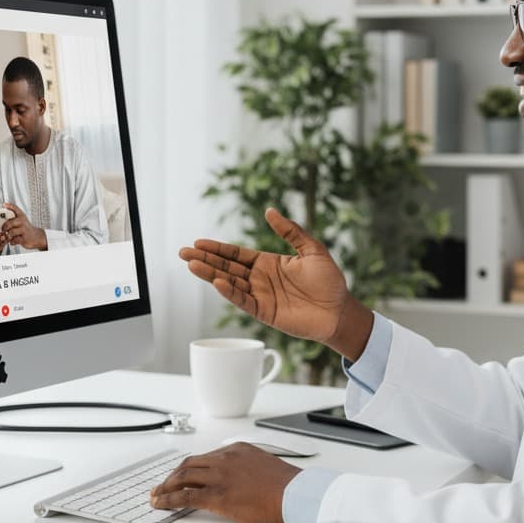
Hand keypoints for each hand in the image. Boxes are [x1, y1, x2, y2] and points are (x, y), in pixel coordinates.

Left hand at [0, 203, 46, 249]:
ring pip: (11, 232)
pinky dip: (12, 241)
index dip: (9, 206)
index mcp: (21, 216)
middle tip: (3, 229)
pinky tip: (13, 240)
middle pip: (10, 223)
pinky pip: (14, 240)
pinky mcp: (24, 238)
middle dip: (4, 227)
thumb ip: (12, 217)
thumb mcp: (21, 220)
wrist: (36, 236)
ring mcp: (24, 230)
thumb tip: (0, 216)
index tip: (3, 204)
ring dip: (8, 235)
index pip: (15, 209)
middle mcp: (23, 222)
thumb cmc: (25, 228)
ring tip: (8, 236)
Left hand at [149, 443, 300, 522]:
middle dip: (172, 476)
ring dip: (166, 487)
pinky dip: (169, 499)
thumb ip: (246, 469)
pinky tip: (161, 504)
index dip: (189, 469)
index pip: (205, 457)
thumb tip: (237, 481)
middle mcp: (225, 459)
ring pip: (183, 477)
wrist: (297, 496)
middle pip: (189, 464)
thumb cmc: (287, 487)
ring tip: (156, 496)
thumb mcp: (263, 468)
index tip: (181, 476)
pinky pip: (186, 496)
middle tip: (162, 486)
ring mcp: (220, 476)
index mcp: (237, 450)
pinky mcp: (218, 496)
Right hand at [178, 208, 373, 360]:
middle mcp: (260, 279)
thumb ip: (291, 231)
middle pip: (227, 267)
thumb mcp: (312, 249)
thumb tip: (270, 210)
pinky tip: (218, 283)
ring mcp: (261, 295)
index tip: (198, 242)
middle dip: (205, 259)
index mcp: (268, 263)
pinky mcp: (265, 312)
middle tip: (183, 253)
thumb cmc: (330, 281)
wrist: (340, 310)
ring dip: (211, 275)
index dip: (217, 248)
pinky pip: (244, 301)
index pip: (236, 254)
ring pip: (230, 283)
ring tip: (191, 265)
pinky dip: (231, 293)